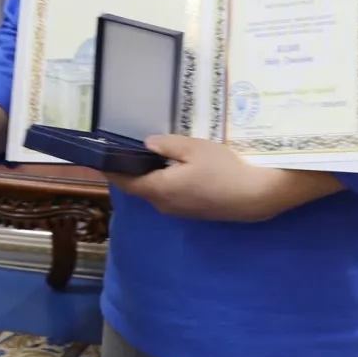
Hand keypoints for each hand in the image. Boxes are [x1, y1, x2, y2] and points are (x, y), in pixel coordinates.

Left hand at [106, 135, 307, 221]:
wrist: (256, 195)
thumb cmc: (223, 169)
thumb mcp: (193, 148)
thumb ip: (166, 145)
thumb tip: (147, 144)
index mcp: (159, 189)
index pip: (125, 181)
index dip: (111, 170)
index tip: (101, 158)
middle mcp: (165, 205)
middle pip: (140, 187)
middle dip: (131, 171)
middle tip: (128, 149)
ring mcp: (180, 211)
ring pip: (157, 192)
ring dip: (151, 177)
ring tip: (151, 155)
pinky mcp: (195, 212)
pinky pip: (171, 196)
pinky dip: (166, 183)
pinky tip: (176, 168)